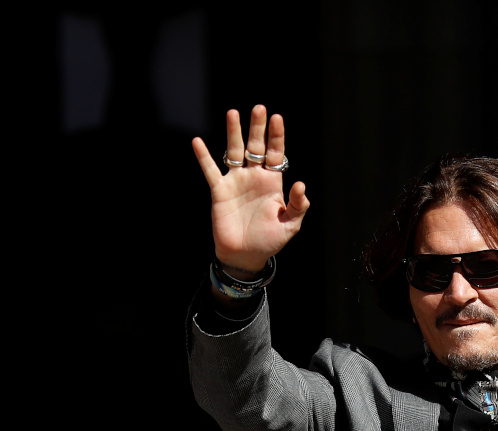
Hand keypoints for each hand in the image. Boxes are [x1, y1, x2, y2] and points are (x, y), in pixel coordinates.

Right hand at [193, 105, 308, 278]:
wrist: (245, 255)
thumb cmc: (269, 240)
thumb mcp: (290, 225)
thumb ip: (297, 205)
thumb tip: (300, 184)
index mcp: (272, 182)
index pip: (275, 153)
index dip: (276, 136)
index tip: (277, 118)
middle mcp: (254, 177)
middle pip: (255, 147)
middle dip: (257, 128)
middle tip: (258, 108)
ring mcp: (236, 182)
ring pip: (233, 152)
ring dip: (233, 133)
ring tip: (233, 113)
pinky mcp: (219, 191)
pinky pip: (210, 171)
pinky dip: (203, 157)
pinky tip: (197, 142)